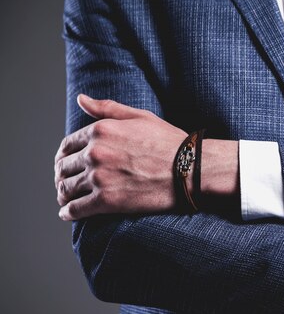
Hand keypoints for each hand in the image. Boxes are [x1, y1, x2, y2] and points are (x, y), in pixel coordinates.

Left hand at [54, 95, 188, 219]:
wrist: (191, 169)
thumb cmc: (171, 142)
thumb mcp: (140, 117)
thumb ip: (107, 109)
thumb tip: (80, 99)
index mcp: (100, 130)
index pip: (68, 145)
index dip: (64, 156)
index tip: (67, 164)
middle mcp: (95, 153)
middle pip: (64, 167)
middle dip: (62, 176)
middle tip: (65, 184)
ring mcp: (99, 177)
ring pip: (67, 189)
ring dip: (63, 195)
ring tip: (66, 200)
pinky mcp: (107, 201)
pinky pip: (77, 209)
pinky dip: (69, 212)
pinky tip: (68, 214)